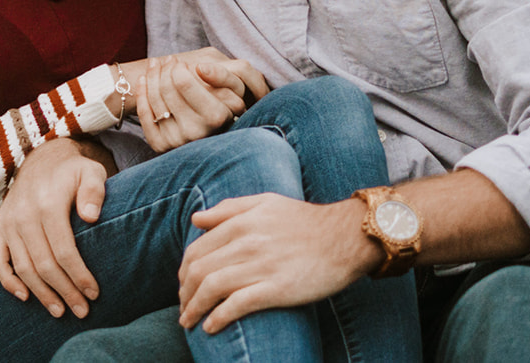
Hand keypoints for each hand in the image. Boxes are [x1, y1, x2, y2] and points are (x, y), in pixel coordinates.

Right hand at [0, 138, 110, 318]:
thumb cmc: (72, 172)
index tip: (94, 293)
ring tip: (60, 311)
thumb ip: (94, 190)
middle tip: (82, 311)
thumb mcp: (90, 171)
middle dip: (65, 291)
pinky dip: (8, 282)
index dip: (79, 276)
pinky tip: (25, 297)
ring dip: (41, 294)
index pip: (64, 250)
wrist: (42, 158)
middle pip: (44, 265)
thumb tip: (92, 216)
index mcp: (48, 203)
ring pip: (23, 268)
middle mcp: (24, 215)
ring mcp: (8, 222)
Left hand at [137, 51, 268, 152]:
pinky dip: (141, 92)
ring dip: (151, 75)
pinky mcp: (161, 145)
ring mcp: (176, 141)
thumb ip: (221, 74)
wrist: (211, 127)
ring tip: (155, 64)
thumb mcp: (232, 85)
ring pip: (153, 99)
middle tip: (169, 60)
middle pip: (166, 89)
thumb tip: (200, 68)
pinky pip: (144, 114)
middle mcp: (195, 132)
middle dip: (164, 68)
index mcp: (215, 117)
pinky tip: (143, 79)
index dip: (178, 67)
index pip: (184, 83)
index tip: (181, 62)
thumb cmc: (224, 99)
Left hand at [177, 194, 378, 333]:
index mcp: (241, 222)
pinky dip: (218, 318)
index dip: (184, 271)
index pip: (197, 249)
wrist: (345, 237)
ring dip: (194, 308)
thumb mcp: (266, 203)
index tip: (183, 286)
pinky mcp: (276, 289)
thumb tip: (196, 218)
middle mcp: (246, 242)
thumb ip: (229, 208)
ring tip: (189, 321)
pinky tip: (211, 327)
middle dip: (184, 293)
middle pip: (198, 270)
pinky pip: (236, 305)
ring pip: (211, 288)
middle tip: (183, 308)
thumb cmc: (305, 221)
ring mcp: (260, 266)